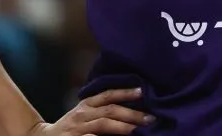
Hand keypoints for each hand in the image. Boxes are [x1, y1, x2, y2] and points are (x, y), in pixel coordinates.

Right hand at [29, 88, 153, 135]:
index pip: (108, 95)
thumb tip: (132, 109)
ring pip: (103, 124)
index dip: (125, 92)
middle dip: (131, 113)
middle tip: (150, 118)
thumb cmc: (72, 127)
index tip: (143, 91)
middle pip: (109, 110)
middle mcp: (82, 114)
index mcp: (87, 104)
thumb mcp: (84, 114)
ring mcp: (78, 128)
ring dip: (122, 126)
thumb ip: (103, 110)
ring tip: (138, 130)